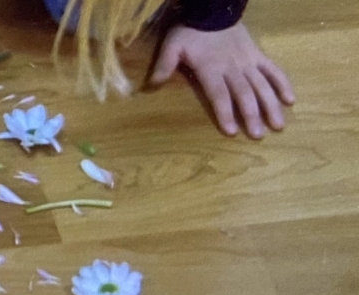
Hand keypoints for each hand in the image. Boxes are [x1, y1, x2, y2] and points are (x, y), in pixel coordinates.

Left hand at [149, 24, 294, 138]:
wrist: (213, 10)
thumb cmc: (190, 31)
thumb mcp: (172, 46)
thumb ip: (163, 66)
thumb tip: (150, 87)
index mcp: (211, 68)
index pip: (219, 94)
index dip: (225, 112)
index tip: (231, 131)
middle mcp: (233, 68)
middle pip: (244, 94)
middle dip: (251, 115)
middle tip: (257, 136)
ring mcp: (249, 62)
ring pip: (262, 85)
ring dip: (270, 105)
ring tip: (278, 126)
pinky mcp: (259, 55)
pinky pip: (274, 70)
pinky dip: (283, 84)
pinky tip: (291, 100)